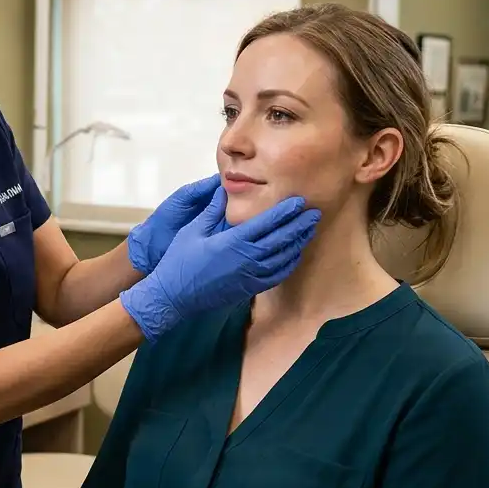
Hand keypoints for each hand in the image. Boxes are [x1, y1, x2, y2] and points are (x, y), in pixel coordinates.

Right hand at [119, 189, 320, 341]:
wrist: (174, 296)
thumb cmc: (179, 261)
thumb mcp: (193, 231)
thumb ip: (212, 211)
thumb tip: (224, 191)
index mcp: (232, 242)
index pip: (266, 223)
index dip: (284, 211)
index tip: (298, 201)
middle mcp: (245, 260)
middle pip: (281, 239)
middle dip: (299, 225)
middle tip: (314, 213)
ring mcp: (249, 276)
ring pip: (283, 258)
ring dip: (298, 243)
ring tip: (309, 231)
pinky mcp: (248, 289)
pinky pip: (277, 276)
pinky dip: (289, 264)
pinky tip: (294, 255)